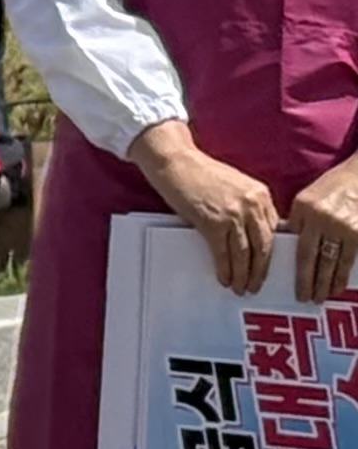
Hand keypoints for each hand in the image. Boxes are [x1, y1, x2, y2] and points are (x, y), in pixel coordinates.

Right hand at [136, 122, 281, 295]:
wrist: (174, 161)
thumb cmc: (198, 172)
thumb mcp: (233, 186)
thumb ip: (245, 206)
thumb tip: (246, 233)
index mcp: (261, 194)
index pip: (273, 230)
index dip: (270, 252)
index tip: (265, 265)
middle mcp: (253, 204)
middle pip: (264, 245)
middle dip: (260, 270)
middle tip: (256, 284)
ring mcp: (234, 214)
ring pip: (245, 253)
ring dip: (244, 274)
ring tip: (241, 287)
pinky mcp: (213, 222)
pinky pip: (223, 253)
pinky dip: (226, 269)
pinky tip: (225, 278)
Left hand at [297, 154, 357, 306]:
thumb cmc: (332, 187)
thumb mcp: (307, 199)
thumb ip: (297, 221)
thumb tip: (283, 245)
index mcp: (304, 210)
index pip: (297, 248)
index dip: (296, 271)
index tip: (292, 286)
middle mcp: (323, 220)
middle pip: (314, 259)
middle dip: (311, 283)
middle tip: (307, 299)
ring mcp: (344, 226)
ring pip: (334, 262)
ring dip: (329, 282)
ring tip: (324, 296)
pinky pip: (351, 258)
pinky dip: (344, 273)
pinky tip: (340, 284)